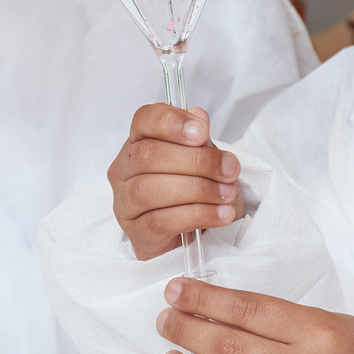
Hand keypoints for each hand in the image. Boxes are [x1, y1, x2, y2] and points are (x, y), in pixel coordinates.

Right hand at [109, 105, 239, 260]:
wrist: (197, 236)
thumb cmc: (196, 192)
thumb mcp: (204, 160)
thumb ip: (199, 140)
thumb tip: (198, 118)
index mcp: (138, 142)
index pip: (144, 120)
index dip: (171, 122)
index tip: (202, 132)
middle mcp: (123, 170)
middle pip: (149, 155)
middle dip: (197, 161)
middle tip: (230, 170)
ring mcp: (125, 203)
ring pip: (151, 190)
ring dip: (198, 189)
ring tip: (226, 194)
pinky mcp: (136, 233)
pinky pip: (161, 222)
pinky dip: (197, 215)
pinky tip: (220, 214)